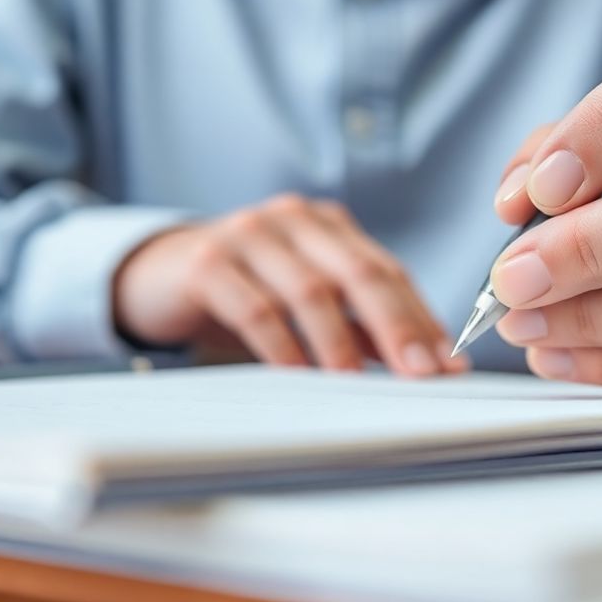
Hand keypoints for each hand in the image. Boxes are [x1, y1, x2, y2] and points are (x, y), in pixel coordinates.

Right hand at [114, 195, 465, 376]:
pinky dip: (282, 345)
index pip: (386, 270)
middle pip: (358, 273)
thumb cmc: (244, 293)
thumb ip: (360, 327)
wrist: (154, 275)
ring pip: (309, 289)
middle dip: (396, 326)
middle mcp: (293, 219)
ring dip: (338, 341)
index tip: (447, 365)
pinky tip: (297, 375)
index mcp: (327, 225)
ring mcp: (248, 233)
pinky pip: (255, 307)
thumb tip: (427, 364)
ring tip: (357, 382)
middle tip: (418, 374)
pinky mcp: (206, 261)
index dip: (420, 318)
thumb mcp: (306, 305)